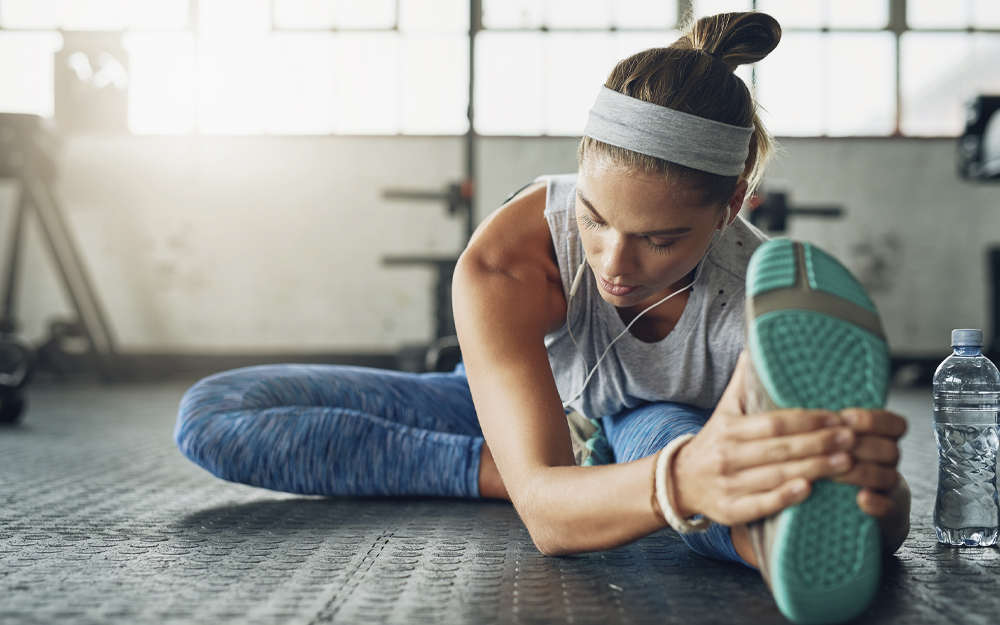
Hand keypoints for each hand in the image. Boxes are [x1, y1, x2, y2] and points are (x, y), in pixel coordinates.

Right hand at [671, 352, 858, 525]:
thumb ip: (743, 383)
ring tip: (846, 462)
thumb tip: (756, 348)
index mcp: (728, 429)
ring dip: (814, 469)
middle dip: (819, 443)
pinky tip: (809, 490)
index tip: (836, 417)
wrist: (678, 482)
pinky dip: (785, 497)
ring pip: (776, 476)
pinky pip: (761, 505)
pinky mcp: (730, 511)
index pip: (773, 423)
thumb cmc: (713, 444)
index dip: (806, 420)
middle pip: (779, 449)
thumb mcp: (724, 411)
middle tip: (851, 438)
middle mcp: (727, 456)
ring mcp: (728, 485)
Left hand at [834, 408, 905, 512]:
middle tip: (832, 448)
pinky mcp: (885, 515)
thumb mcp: (830, 444)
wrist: (846, 512)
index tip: (846, 418)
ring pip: (888, 476)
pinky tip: (860, 497)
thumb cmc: (830, 466)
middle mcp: (888, 463)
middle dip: (860, 446)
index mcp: (879, 440)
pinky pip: (888, 508)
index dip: (873, 420)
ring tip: (832, 473)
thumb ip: (824, 429)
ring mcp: (888, 489)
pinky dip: (875, 503)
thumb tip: (799, 411)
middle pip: (889, 449)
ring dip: (860, 472)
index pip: (894, 424)